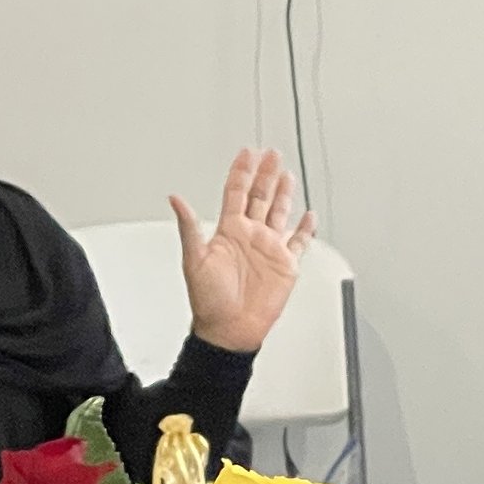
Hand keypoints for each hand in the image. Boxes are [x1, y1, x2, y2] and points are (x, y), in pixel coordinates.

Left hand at [172, 149, 313, 355]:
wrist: (230, 331)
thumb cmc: (209, 302)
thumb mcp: (194, 260)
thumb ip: (189, 227)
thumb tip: (176, 200)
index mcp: (229, 231)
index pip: (236, 192)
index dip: (241, 171)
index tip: (247, 152)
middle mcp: (249, 236)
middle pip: (260, 196)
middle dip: (265, 173)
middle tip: (270, 154)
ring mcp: (268, 249)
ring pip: (278, 212)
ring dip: (282, 193)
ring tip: (285, 174)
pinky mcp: (284, 266)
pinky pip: (298, 242)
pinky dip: (304, 229)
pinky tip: (307, 216)